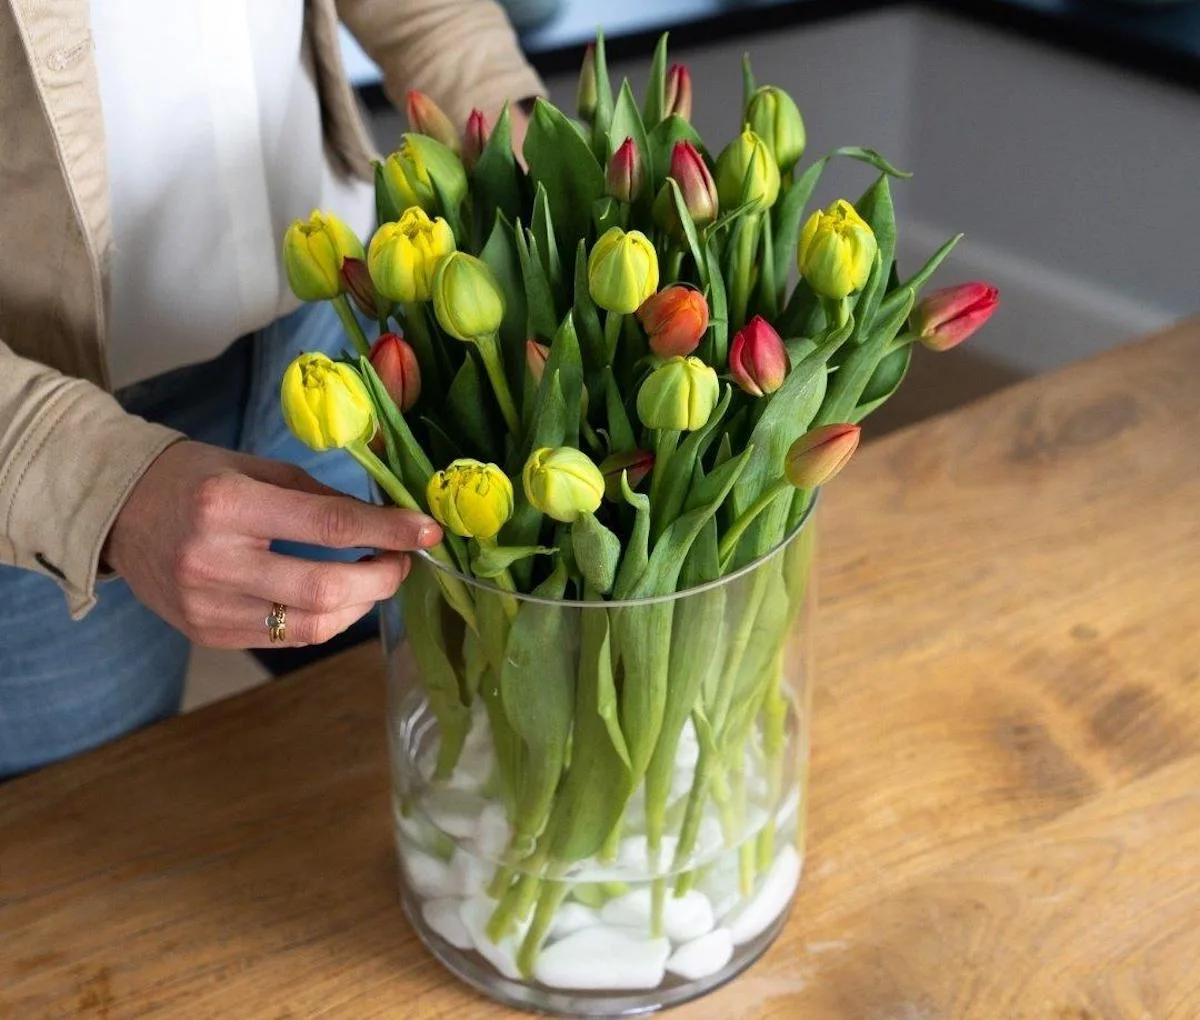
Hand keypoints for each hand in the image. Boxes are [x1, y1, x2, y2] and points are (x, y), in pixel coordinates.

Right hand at [103, 441, 441, 647]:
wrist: (118, 511)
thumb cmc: (195, 479)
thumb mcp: (255, 467)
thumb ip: (319, 495)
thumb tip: (386, 520)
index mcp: (226, 505)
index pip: (327, 525)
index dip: (388, 530)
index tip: (428, 529)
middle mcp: (212, 561)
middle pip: (324, 589)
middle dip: (381, 577)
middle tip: (403, 560)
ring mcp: (206, 606)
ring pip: (311, 626)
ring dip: (360, 605)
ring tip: (375, 577)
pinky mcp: (206, 633)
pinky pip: (285, 638)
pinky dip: (325, 619)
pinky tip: (338, 597)